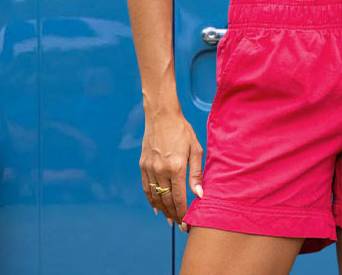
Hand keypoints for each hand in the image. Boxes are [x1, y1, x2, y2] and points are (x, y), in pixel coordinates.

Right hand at [139, 113, 202, 230]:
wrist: (161, 116)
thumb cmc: (182, 131)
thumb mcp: (196, 150)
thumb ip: (197, 174)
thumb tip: (199, 195)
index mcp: (176, 167)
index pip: (179, 198)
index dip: (182, 214)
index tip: (186, 224)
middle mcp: (160, 170)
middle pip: (166, 200)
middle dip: (173, 215)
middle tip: (180, 226)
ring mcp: (149, 168)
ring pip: (155, 196)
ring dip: (162, 210)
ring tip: (169, 220)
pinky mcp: (143, 165)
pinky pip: (146, 187)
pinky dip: (151, 199)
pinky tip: (156, 207)